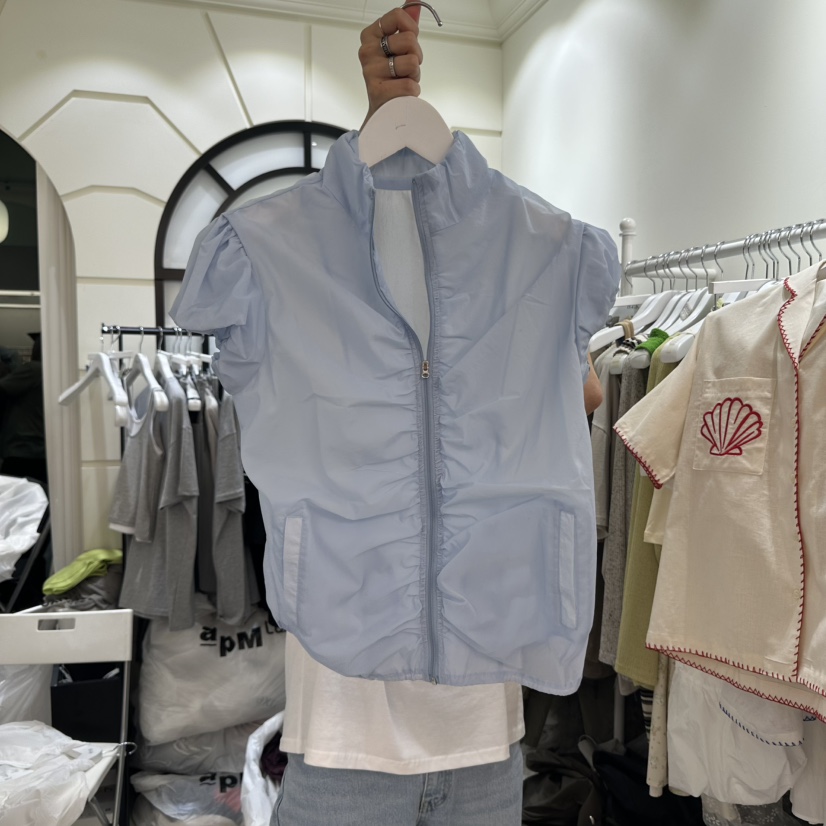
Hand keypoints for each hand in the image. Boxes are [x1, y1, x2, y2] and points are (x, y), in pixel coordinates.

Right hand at [359, 7, 423, 127]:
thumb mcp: (398, 46)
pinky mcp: (378, 91)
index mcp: (370, 36)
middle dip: (416, 56)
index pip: (398, 15)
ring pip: (412, 62)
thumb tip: (414, 0)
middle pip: (409, 40)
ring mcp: (371, 71)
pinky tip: (401, 94)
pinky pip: (411, 84)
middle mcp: (367, 51)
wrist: (384, 109)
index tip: (409, 42)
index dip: (412, 29)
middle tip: (406, 67)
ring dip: (414, 75)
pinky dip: (412, 91)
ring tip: (402, 80)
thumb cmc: (392, 76)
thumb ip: (405, 23)